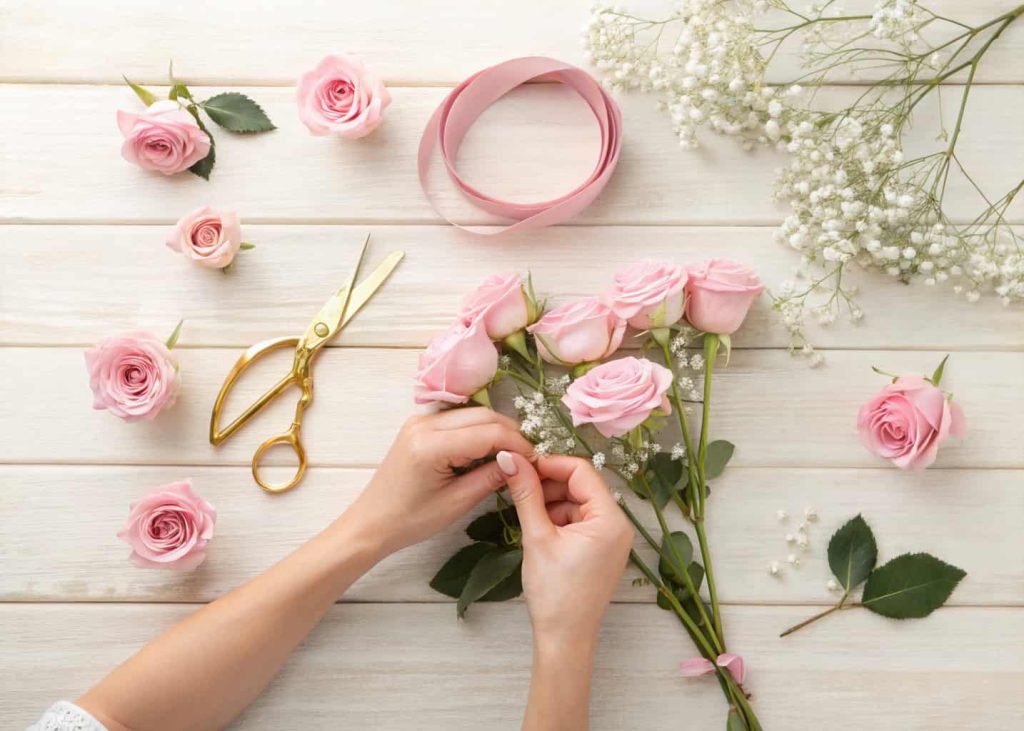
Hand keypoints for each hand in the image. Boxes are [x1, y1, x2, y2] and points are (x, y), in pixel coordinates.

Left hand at [345, 409, 533, 556]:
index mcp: (431, 445)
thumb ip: (490, 478)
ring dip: (496, 430)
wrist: (371, 523)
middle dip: (510, 434)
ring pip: (473, 414)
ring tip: (511, 456)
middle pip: (483, 415)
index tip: (536, 461)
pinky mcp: (420, 425)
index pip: (488, 432)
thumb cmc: (410, 521)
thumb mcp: (456, 503)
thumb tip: (521, 464)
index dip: (518, 445)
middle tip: (528, 458)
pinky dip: (479, 430)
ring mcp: (420, 421)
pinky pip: (459, 419)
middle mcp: (424, 424)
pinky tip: (488, 451)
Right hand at [497, 452, 633, 647]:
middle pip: (582, 484)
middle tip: (518, 485)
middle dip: (549, 482)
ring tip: (525, 511)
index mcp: (610, 519)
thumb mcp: (537, 537)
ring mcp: (612, 538)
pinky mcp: (602, 549)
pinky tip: (538, 527)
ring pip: (578, 501)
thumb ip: (525, 493)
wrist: (564, 639)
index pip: (581, 471)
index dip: (549, 463)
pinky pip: (580, 519)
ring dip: (552, 500)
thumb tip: (510, 458)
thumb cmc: (554, 593)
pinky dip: (559, 517)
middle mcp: (618, 525)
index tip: (521, 465)